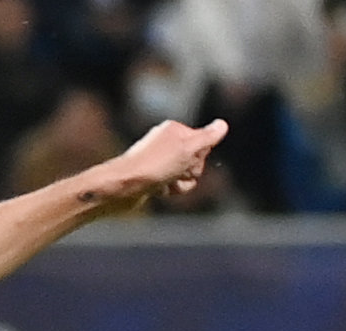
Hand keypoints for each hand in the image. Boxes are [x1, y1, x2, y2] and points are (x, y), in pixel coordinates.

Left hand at [86, 118, 226, 215]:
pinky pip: (172, 184)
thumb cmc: (153, 166)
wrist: (122, 187)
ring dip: (181, 183)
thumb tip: (222, 125)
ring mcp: (159, 161)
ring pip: (185, 174)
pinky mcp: (152, 177)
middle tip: (175, 173)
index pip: (204, 143)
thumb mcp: (186, 150)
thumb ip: (207, 138)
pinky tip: (160, 191)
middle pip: (196, 159)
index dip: (199, 156)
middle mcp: (166, 142)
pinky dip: (170, 189)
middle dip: (191, 171)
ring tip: (166, 183)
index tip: (186, 160)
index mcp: (174, 130)